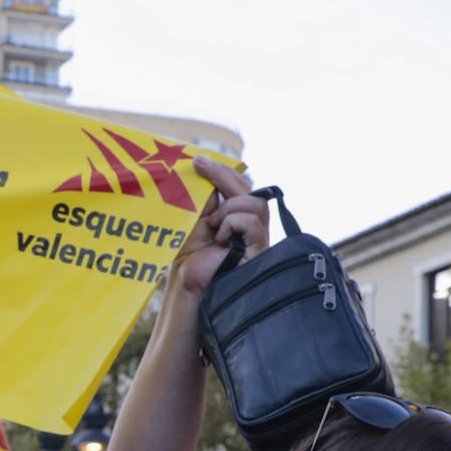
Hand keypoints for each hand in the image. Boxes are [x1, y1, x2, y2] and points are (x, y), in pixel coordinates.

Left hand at [171, 156, 270, 295]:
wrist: (192, 289)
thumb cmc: (191, 260)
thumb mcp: (194, 222)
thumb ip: (205, 200)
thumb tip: (205, 171)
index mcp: (236, 218)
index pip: (239, 187)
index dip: (222, 171)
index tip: (198, 161)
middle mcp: (251, 227)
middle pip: (249, 190)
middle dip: (223, 176)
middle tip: (200, 166)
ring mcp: (258, 239)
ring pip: (256, 204)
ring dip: (229, 207)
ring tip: (213, 223)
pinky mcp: (259, 251)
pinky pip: (252, 223)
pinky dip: (233, 223)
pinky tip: (220, 239)